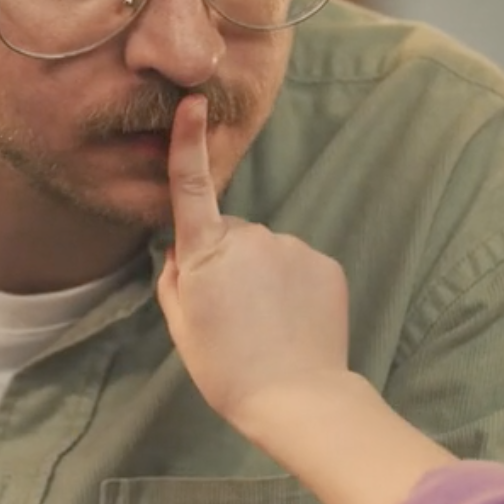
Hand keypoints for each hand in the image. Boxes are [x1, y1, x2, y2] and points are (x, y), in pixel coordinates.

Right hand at [156, 94, 353, 434]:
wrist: (298, 400)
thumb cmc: (227, 370)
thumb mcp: (181, 327)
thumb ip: (177, 279)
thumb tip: (184, 250)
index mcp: (207, 253)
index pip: (193, 187)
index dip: (190, 142)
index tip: (193, 102)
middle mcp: (251, 238)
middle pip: (230, 233)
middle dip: (226, 260)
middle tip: (230, 312)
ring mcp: (293, 248)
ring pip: (266, 251)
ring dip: (261, 276)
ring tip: (264, 325)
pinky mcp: (326, 264)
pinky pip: (298, 265)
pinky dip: (292, 287)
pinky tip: (291, 323)